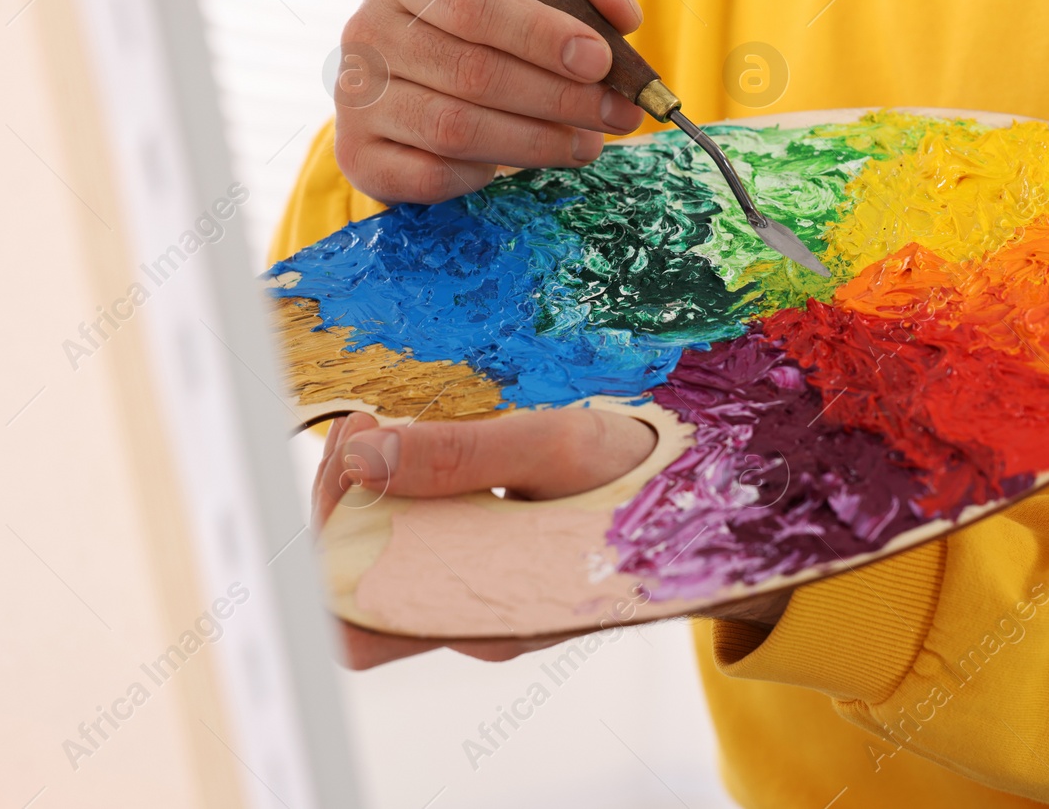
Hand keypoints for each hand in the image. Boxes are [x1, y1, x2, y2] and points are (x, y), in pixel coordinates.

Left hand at [311, 410, 791, 668]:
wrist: (716, 498)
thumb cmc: (646, 479)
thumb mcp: (559, 447)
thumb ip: (458, 456)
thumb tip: (361, 457)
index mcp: (491, 615)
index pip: (353, 612)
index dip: (332, 522)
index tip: (361, 431)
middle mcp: (474, 624)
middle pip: (350, 592)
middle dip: (339, 501)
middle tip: (366, 423)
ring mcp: (477, 601)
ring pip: (376, 567)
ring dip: (365, 493)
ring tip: (389, 427)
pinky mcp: (484, 574)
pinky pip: (412, 547)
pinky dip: (398, 496)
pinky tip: (418, 449)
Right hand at [334, 0, 646, 204]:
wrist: (414, 85)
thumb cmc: (486, 31)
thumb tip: (621, 12)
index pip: (471, 3)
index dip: (539, 34)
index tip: (599, 60)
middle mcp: (367, 30)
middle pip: (472, 70)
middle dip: (558, 97)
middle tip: (617, 113)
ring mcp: (356, 97)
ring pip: (455, 128)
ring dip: (536, 141)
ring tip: (588, 144)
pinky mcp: (358, 155)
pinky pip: (431, 175)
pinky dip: (484, 175)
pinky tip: (519, 164)